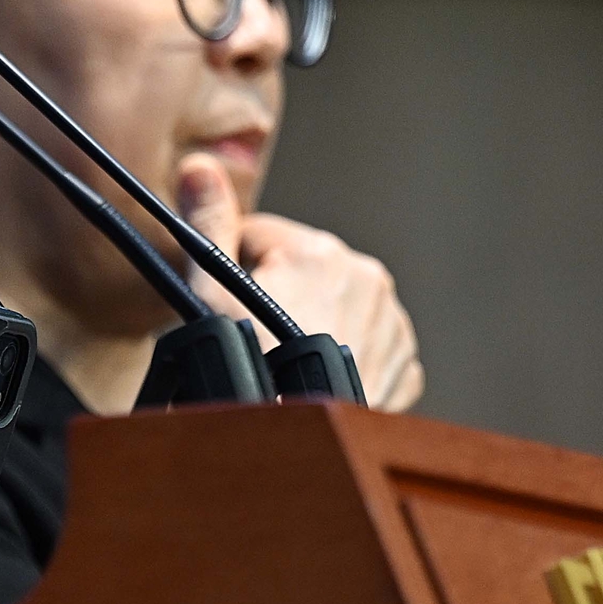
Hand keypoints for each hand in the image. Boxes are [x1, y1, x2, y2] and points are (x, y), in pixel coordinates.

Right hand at [177, 153, 424, 411]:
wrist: (298, 437)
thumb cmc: (254, 372)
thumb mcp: (211, 295)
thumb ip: (208, 222)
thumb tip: (198, 166)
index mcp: (319, 252)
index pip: (261, 237)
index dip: (235, 268)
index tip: (230, 304)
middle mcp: (366, 277)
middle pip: (303, 270)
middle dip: (279, 295)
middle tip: (258, 339)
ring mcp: (392, 323)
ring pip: (338, 305)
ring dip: (316, 323)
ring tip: (288, 362)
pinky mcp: (404, 363)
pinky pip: (370, 344)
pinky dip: (349, 355)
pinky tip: (321, 377)